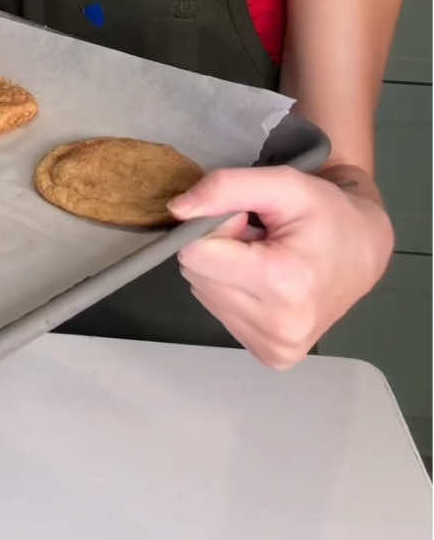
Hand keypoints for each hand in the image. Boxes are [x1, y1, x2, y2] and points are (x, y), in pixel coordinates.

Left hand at [169, 165, 393, 369]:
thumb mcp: (284, 183)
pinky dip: (234, 290)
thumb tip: (176, 210)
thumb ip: (226, 187)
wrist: (364, 251)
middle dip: (219, 248)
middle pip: (197, 274)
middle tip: (259, 238)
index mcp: (282, 284)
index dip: (215, 227)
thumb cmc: (327, 213)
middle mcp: (279, 328)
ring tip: (265, 257)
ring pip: (203, 293)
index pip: (196, 254)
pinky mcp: (271, 357)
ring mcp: (275, 348)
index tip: (247, 219)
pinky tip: (267, 281)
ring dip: (225, 269)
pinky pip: (219, 312)